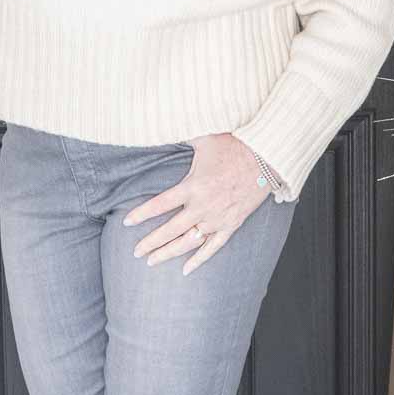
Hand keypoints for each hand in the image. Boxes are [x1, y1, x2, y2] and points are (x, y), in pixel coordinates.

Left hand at [122, 133, 269, 275]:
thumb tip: (161, 125)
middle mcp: (202, 206)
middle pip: (170, 230)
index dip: (141, 215)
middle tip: (136, 252)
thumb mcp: (203, 137)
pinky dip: (199, 259)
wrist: (266, 157)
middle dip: (150, 242)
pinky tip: (186, 269)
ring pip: (188, 242)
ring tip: (153, 261)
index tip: (126, 223)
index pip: (159, 205)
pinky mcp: (232, 224)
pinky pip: (213, 247)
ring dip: (169, 253)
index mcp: (192, 186)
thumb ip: (181, 134)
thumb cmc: (234, 144)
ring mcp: (217, 218)